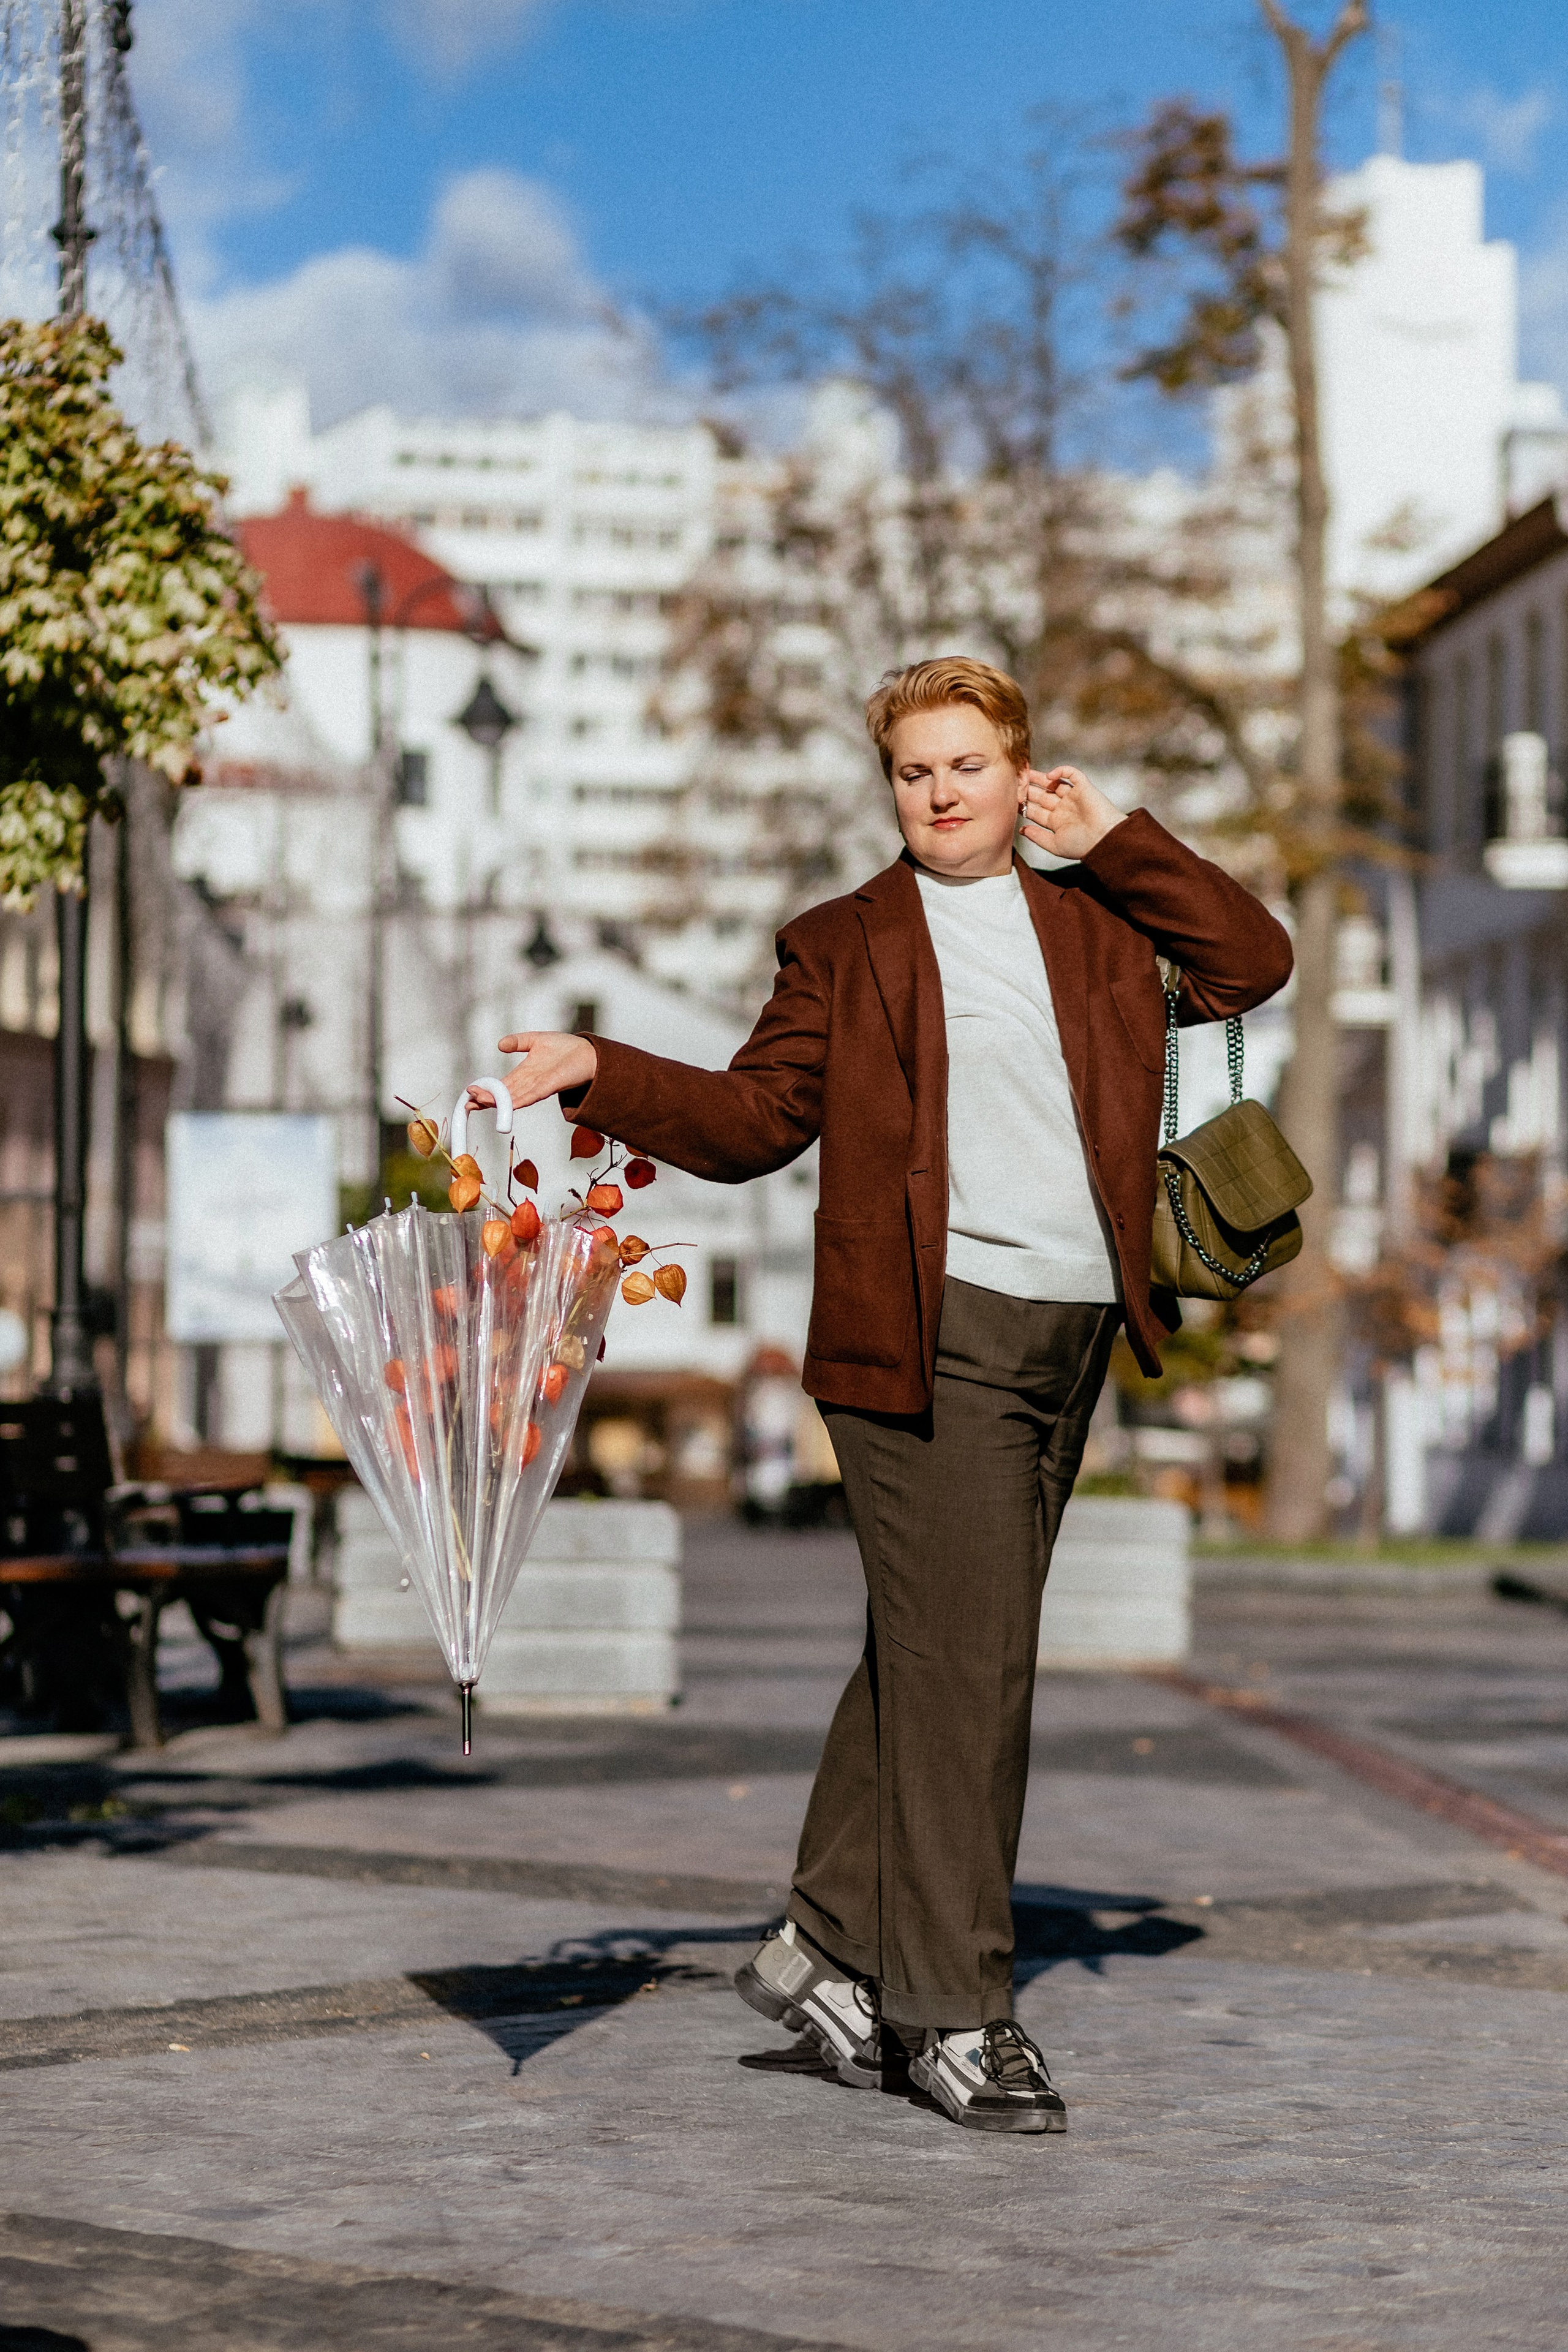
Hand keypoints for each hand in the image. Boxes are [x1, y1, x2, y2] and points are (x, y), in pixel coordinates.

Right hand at [467, 1033, 597, 1115]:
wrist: (588, 1053)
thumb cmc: (565, 1048)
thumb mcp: (536, 1040)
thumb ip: (518, 1042)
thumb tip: (500, 1045)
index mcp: (524, 1074)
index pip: (501, 1085)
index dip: (486, 1089)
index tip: (470, 1092)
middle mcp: (529, 1083)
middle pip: (503, 1095)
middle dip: (485, 1099)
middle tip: (467, 1102)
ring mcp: (538, 1087)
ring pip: (513, 1098)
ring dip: (496, 1101)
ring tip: (479, 1102)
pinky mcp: (550, 1087)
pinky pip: (531, 1095)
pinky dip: (517, 1100)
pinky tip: (505, 1104)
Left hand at [1019, 766, 1126, 861]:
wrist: (1104, 838)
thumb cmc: (1082, 845)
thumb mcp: (1055, 845)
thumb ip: (1038, 837)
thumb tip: (1022, 830)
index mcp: (1056, 822)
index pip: (1036, 810)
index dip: (1023, 804)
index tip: (1010, 797)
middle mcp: (1064, 808)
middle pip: (1042, 795)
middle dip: (1028, 788)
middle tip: (1014, 780)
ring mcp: (1073, 797)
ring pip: (1054, 783)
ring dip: (1039, 777)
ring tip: (1025, 772)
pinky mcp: (1084, 787)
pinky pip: (1072, 773)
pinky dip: (1061, 771)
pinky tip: (1050, 776)